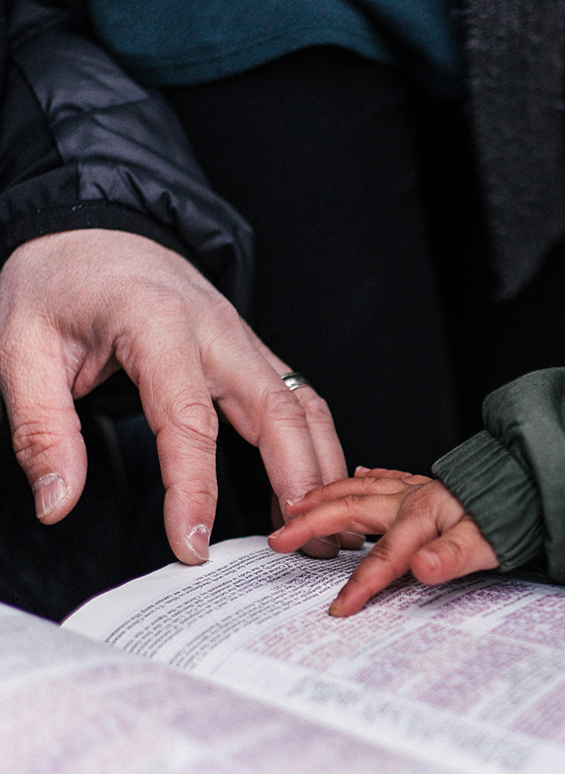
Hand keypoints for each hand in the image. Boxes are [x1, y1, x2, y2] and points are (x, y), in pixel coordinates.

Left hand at [0, 229, 347, 562]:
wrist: (95, 227)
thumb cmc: (60, 282)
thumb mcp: (20, 347)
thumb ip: (41, 429)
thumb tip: (57, 503)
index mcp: (156, 323)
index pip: (188, 420)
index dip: (194, 490)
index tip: (192, 545)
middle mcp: (217, 330)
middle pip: (278, 413)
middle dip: (298, 483)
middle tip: (305, 545)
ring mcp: (245, 340)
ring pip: (305, 407)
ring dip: (323, 468)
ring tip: (326, 527)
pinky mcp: (255, 352)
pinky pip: (302, 401)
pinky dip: (318, 447)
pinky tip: (314, 487)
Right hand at [269, 468, 498, 615]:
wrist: (537, 483)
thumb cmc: (515, 515)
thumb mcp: (490, 543)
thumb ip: (453, 556)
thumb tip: (422, 569)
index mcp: (424, 515)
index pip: (384, 557)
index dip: (360, 584)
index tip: (339, 609)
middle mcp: (415, 498)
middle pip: (353, 510)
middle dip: (313, 524)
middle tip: (280, 538)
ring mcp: (420, 489)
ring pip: (362, 488)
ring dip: (327, 496)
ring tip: (297, 503)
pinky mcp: (430, 486)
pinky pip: (389, 477)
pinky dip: (367, 478)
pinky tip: (359, 475)